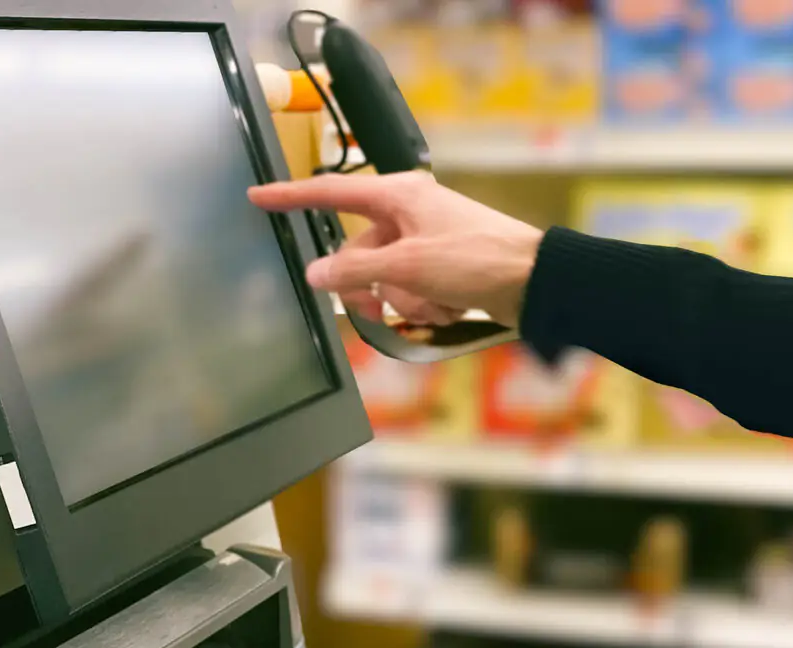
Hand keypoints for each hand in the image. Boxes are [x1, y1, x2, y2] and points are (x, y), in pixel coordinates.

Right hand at [246, 171, 542, 327]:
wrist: (534, 282)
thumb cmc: (474, 259)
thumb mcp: (407, 266)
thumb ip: (355, 270)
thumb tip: (316, 274)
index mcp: (397, 195)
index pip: (331, 192)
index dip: (291, 197)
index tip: (258, 196)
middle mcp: (407, 213)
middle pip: (358, 253)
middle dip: (370, 286)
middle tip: (380, 306)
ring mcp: (424, 242)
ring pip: (384, 279)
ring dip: (403, 301)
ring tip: (433, 306)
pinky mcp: (441, 268)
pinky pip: (409, 292)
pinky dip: (424, 307)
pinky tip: (448, 309)